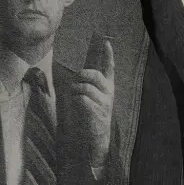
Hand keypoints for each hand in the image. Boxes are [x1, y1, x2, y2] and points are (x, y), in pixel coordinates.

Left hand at [71, 39, 114, 165]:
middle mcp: (108, 93)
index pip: (109, 68)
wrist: (95, 142)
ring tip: (76, 100)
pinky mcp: (97, 111)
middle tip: (75, 85)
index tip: (106, 42)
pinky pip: (81, 98)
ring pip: (83, 86)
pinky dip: (76, 102)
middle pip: (91, 74)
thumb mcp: (89, 101)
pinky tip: (79, 108)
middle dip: (79, 76)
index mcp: (107, 88)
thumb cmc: (89, 120)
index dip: (108, 55)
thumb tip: (73, 76)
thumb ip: (84, 87)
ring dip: (74, 92)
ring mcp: (104, 102)